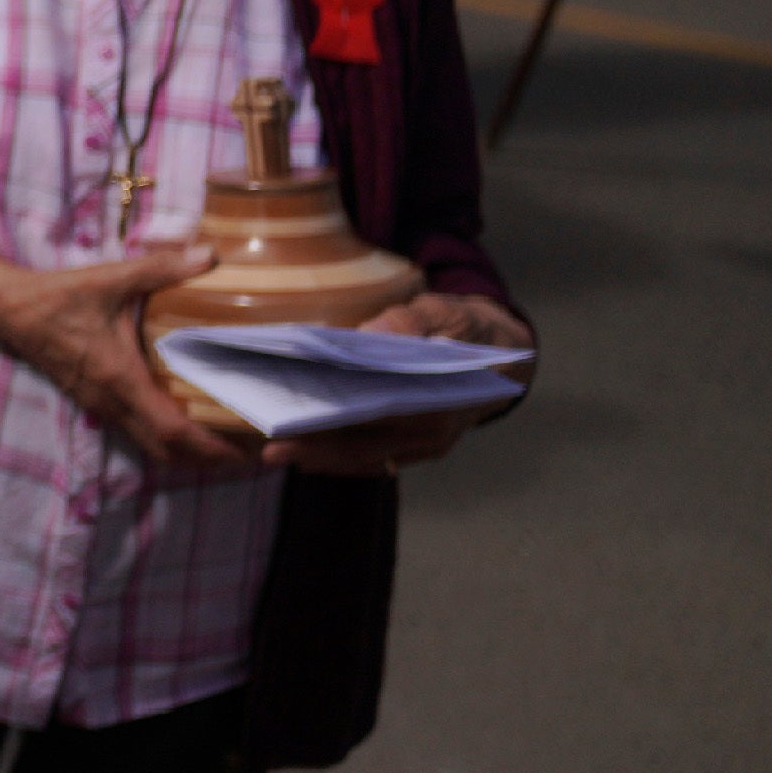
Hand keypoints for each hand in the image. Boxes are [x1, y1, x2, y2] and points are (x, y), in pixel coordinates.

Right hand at [0, 243, 250, 471]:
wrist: (9, 310)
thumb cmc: (60, 297)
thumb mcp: (112, 280)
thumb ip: (162, 268)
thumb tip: (210, 255)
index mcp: (122, 379)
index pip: (173, 431)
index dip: (210, 447)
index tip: (243, 452)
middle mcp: (112, 403)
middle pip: (166, 451)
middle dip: (206, 458)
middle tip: (243, 450)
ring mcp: (100, 406)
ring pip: (149, 445)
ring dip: (184, 451)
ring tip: (220, 438)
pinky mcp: (93, 401)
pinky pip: (135, 431)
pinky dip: (164, 436)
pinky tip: (181, 416)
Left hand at [266, 292, 534, 477]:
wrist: (500, 356)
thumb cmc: (467, 329)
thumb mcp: (445, 313)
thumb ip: (410, 322)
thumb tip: (368, 333)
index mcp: (445, 402)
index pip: (385, 416)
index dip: (341, 421)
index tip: (300, 421)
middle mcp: (436, 435)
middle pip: (369, 446)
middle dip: (318, 448)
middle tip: (271, 449)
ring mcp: (426, 447)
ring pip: (367, 458)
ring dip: (322, 458)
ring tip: (275, 453)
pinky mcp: (415, 448)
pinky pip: (373, 459)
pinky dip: (339, 457)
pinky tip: (304, 452)